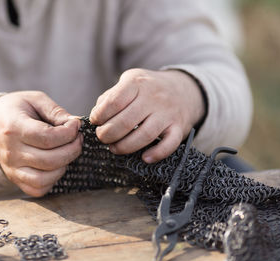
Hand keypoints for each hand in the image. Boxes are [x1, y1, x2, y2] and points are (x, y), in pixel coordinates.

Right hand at [0, 91, 82, 196]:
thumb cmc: (16, 109)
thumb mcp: (35, 99)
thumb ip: (56, 111)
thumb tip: (75, 124)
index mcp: (14, 127)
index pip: (48, 138)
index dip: (69, 133)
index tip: (75, 125)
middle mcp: (11, 151)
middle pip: (50, 160)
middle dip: (72, 149)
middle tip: (78, 139)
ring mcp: (12, 168)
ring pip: (44, 179)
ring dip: (64, 166)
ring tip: (68, 152)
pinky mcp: (15, 178)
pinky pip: (37, 189)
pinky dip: (52, 181)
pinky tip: (57, 165)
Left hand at [90, 69, 204, 162]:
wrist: (183, 89)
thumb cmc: (147, 89)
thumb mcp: (129, 82)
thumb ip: (110, 97)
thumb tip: (96, 116)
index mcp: (137, 83)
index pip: (114, 101)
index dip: (100, 115)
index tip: (95, 121)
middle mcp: (154, 97)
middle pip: (126, 121)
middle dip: (108, 134)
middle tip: (102, 138)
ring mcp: (168, 113)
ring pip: (145, 135)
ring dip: (125, 146)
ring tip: (114, 148)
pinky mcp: (179, 127)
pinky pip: (169, 144)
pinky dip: (156, 154)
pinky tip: (144, 158)